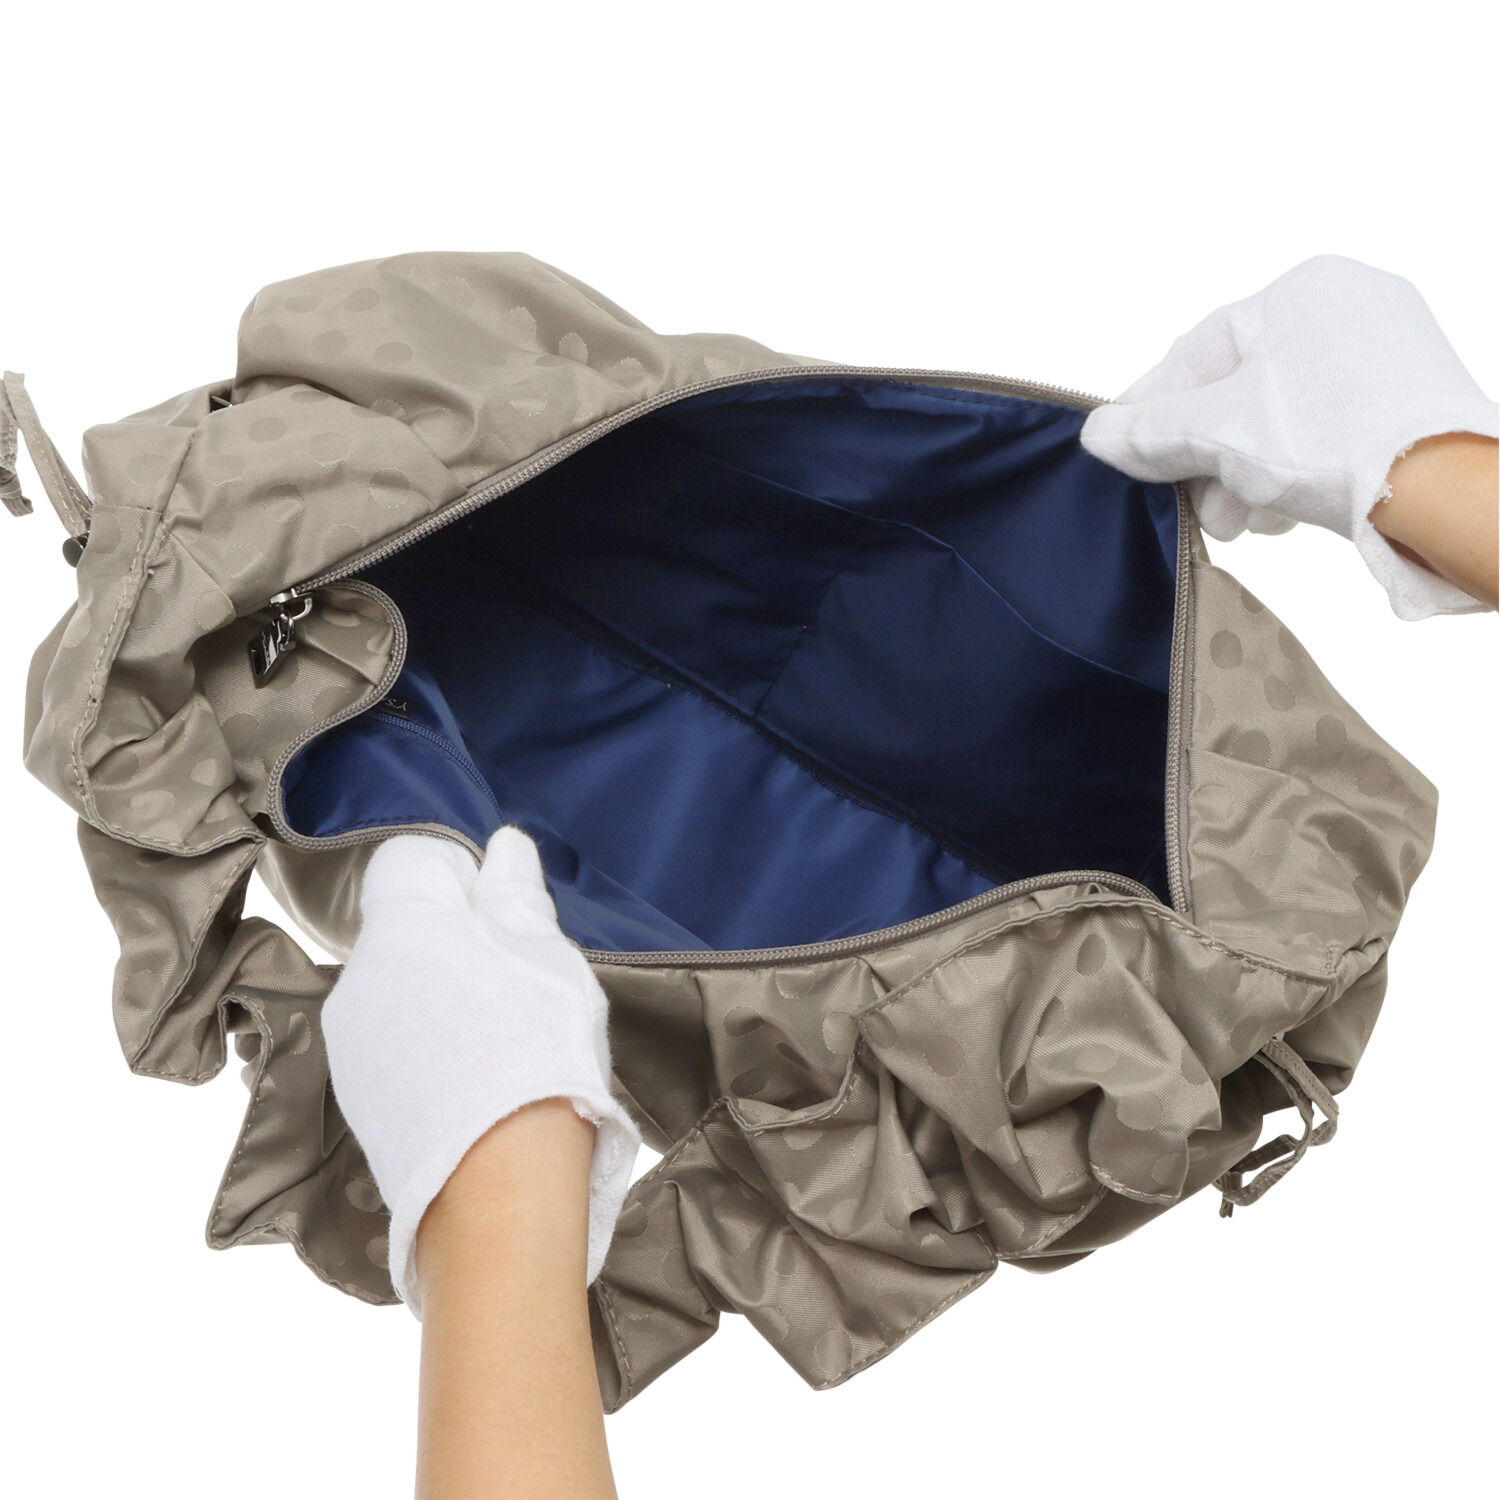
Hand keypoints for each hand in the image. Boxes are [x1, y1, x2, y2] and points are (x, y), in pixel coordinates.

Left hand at [322, 827, 640, 1312]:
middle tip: (520, 984)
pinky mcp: (357, 1105)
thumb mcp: (547, 957)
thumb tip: (501, 847)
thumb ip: (516, 896)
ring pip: (400, 995)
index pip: (411, 861)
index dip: (463, 878)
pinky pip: (393, 1052)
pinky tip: (478, 1089)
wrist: (502, 1193)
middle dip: (458, 944)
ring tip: (504, 1046)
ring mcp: (350, 1048)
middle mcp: (357, 980)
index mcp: (400, 928)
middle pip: (407, 933)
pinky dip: (430, 1056)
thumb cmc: (536, 1051)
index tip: (507, 918)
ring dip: (443, 1002)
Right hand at [1080, 255, 1498, 619]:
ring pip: (1281, 417)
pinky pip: (1326, 431)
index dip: (1150, 407)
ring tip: (1238, 524)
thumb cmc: (1333, 439)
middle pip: (1241, 389)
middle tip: (1189, 507)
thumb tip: (1098, 434)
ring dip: (1244, 474)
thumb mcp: (1216, 433)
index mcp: (1305, 289)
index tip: (1119, 448)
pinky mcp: (1411, 402)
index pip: (1199, 351)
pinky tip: (1282, 514)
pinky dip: (1293, 471)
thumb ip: (1150, 431)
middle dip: (1206, 456)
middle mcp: (1352, 307)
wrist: (1445, 491)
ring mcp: (1389, 354)